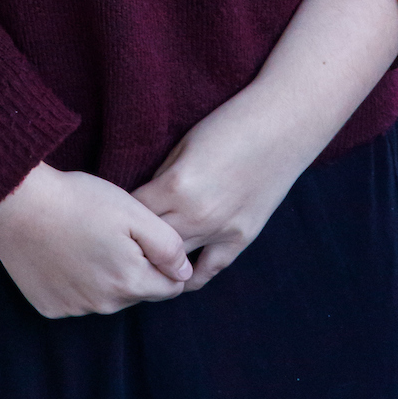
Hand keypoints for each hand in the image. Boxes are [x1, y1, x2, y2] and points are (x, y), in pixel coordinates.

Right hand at [0, 162, 192, 317]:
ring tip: (94, 239)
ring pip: (109, 297)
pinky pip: (79, 299)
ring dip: (110, 276)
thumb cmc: (82, 201)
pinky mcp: (50, 307)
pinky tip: (71, 253)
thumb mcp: (135, 213)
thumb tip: (185, 273)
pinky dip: (81, 282)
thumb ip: (168, 246)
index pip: (170, 288)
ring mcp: (74, 309)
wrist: (20, 206)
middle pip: (139, 292)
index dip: (169, 264)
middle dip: (140, 268)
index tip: (154, 240)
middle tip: (121, 233)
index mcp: (129, 282)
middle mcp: (103, 305)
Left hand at [134, 93, 305, 293]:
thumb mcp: (185, 145)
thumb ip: (163, 180)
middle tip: (120, 244)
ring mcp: (221, 230)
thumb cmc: (231, 123)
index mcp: (175, 186)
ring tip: (141, 262)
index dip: (120, 214)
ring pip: (174, 263)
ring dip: (158, 261)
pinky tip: (176, 275)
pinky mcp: (241, 238)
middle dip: (133, 243)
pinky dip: (188, 276)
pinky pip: (208, 270)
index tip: (112, 217)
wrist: (284, 122)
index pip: (132, 213)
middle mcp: (195, 215)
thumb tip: (144, 205)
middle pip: (148, 243)